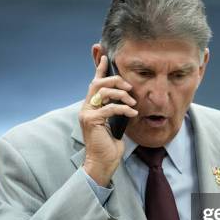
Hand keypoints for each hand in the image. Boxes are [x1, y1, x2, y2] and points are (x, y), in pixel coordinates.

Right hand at [79, 55, 137, 186]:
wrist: (103, 162)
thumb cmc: (109, 145)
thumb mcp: (115, 123)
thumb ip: (116, 110)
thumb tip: (127, 99)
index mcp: (91, 106)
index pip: (94, 84)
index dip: (99, 70)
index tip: (105, 57)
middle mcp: (86, 108)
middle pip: (98, 84)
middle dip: (115, 80)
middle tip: (129, 87)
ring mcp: (87, 114)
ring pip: (103, 93)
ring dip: (121, 95)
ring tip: (133, 103)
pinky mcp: (91, 121)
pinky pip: (110, 108)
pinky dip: (124, 109)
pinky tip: (133, 114)